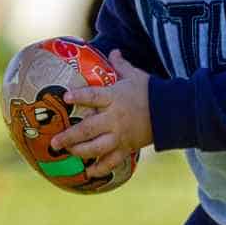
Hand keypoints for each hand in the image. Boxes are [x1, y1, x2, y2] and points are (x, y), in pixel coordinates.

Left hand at [49, 50, 152, 175]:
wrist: (171, 112)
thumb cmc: (150, 91)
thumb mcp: (135, 75)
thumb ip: (120, 65)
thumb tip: (113, 51)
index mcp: (114, 98)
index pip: (93, 96)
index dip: (79, 96)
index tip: (65, 96)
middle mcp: (114, 118)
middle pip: (88, 129)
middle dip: (69, 136)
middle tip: (54, 142)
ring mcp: (120, 135)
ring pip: (96, 147)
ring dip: (79, 152)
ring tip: (67, 152)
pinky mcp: (127, 148)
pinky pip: (112, 162)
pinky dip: (100, 169)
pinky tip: (88, 173)